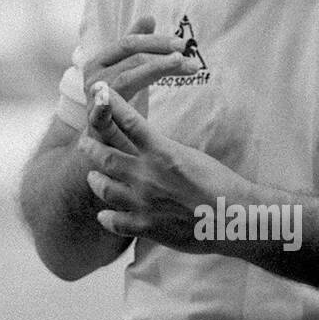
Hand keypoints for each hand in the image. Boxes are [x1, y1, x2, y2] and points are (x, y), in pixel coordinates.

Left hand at [78, 87, 237, 250]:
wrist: (236, 216)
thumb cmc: (220, 183)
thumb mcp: (190, 156)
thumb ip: (163, 151)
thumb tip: (149, 145)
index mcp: (161, 151)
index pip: (128, 121)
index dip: (109, 106)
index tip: (98, 92)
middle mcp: (147, 175)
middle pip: (105, 156)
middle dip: (89, 147)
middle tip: (82, 142)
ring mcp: (143, 202)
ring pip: (103, 187)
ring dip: (95, 180)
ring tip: (93, 176)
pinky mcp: (146, 227)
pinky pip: (114, 221)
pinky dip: (107, 216)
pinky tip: (104, 214)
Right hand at [81, 14, 197, 131]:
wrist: (102, 141)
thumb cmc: (120, 105)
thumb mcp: (129, 72)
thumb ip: (136, 47)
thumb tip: (149, 18)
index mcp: (101, 60)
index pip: (130, 42)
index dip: (156, 40)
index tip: (182, 44)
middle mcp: (95, 75)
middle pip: (131, 56)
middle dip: (162, 52)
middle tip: (187, 54)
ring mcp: (94, 96)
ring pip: (129, 77)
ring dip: (157, 68)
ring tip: (182, 64)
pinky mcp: (95, 119)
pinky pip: (109, 108)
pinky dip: (118, 100)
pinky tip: (138, 94)